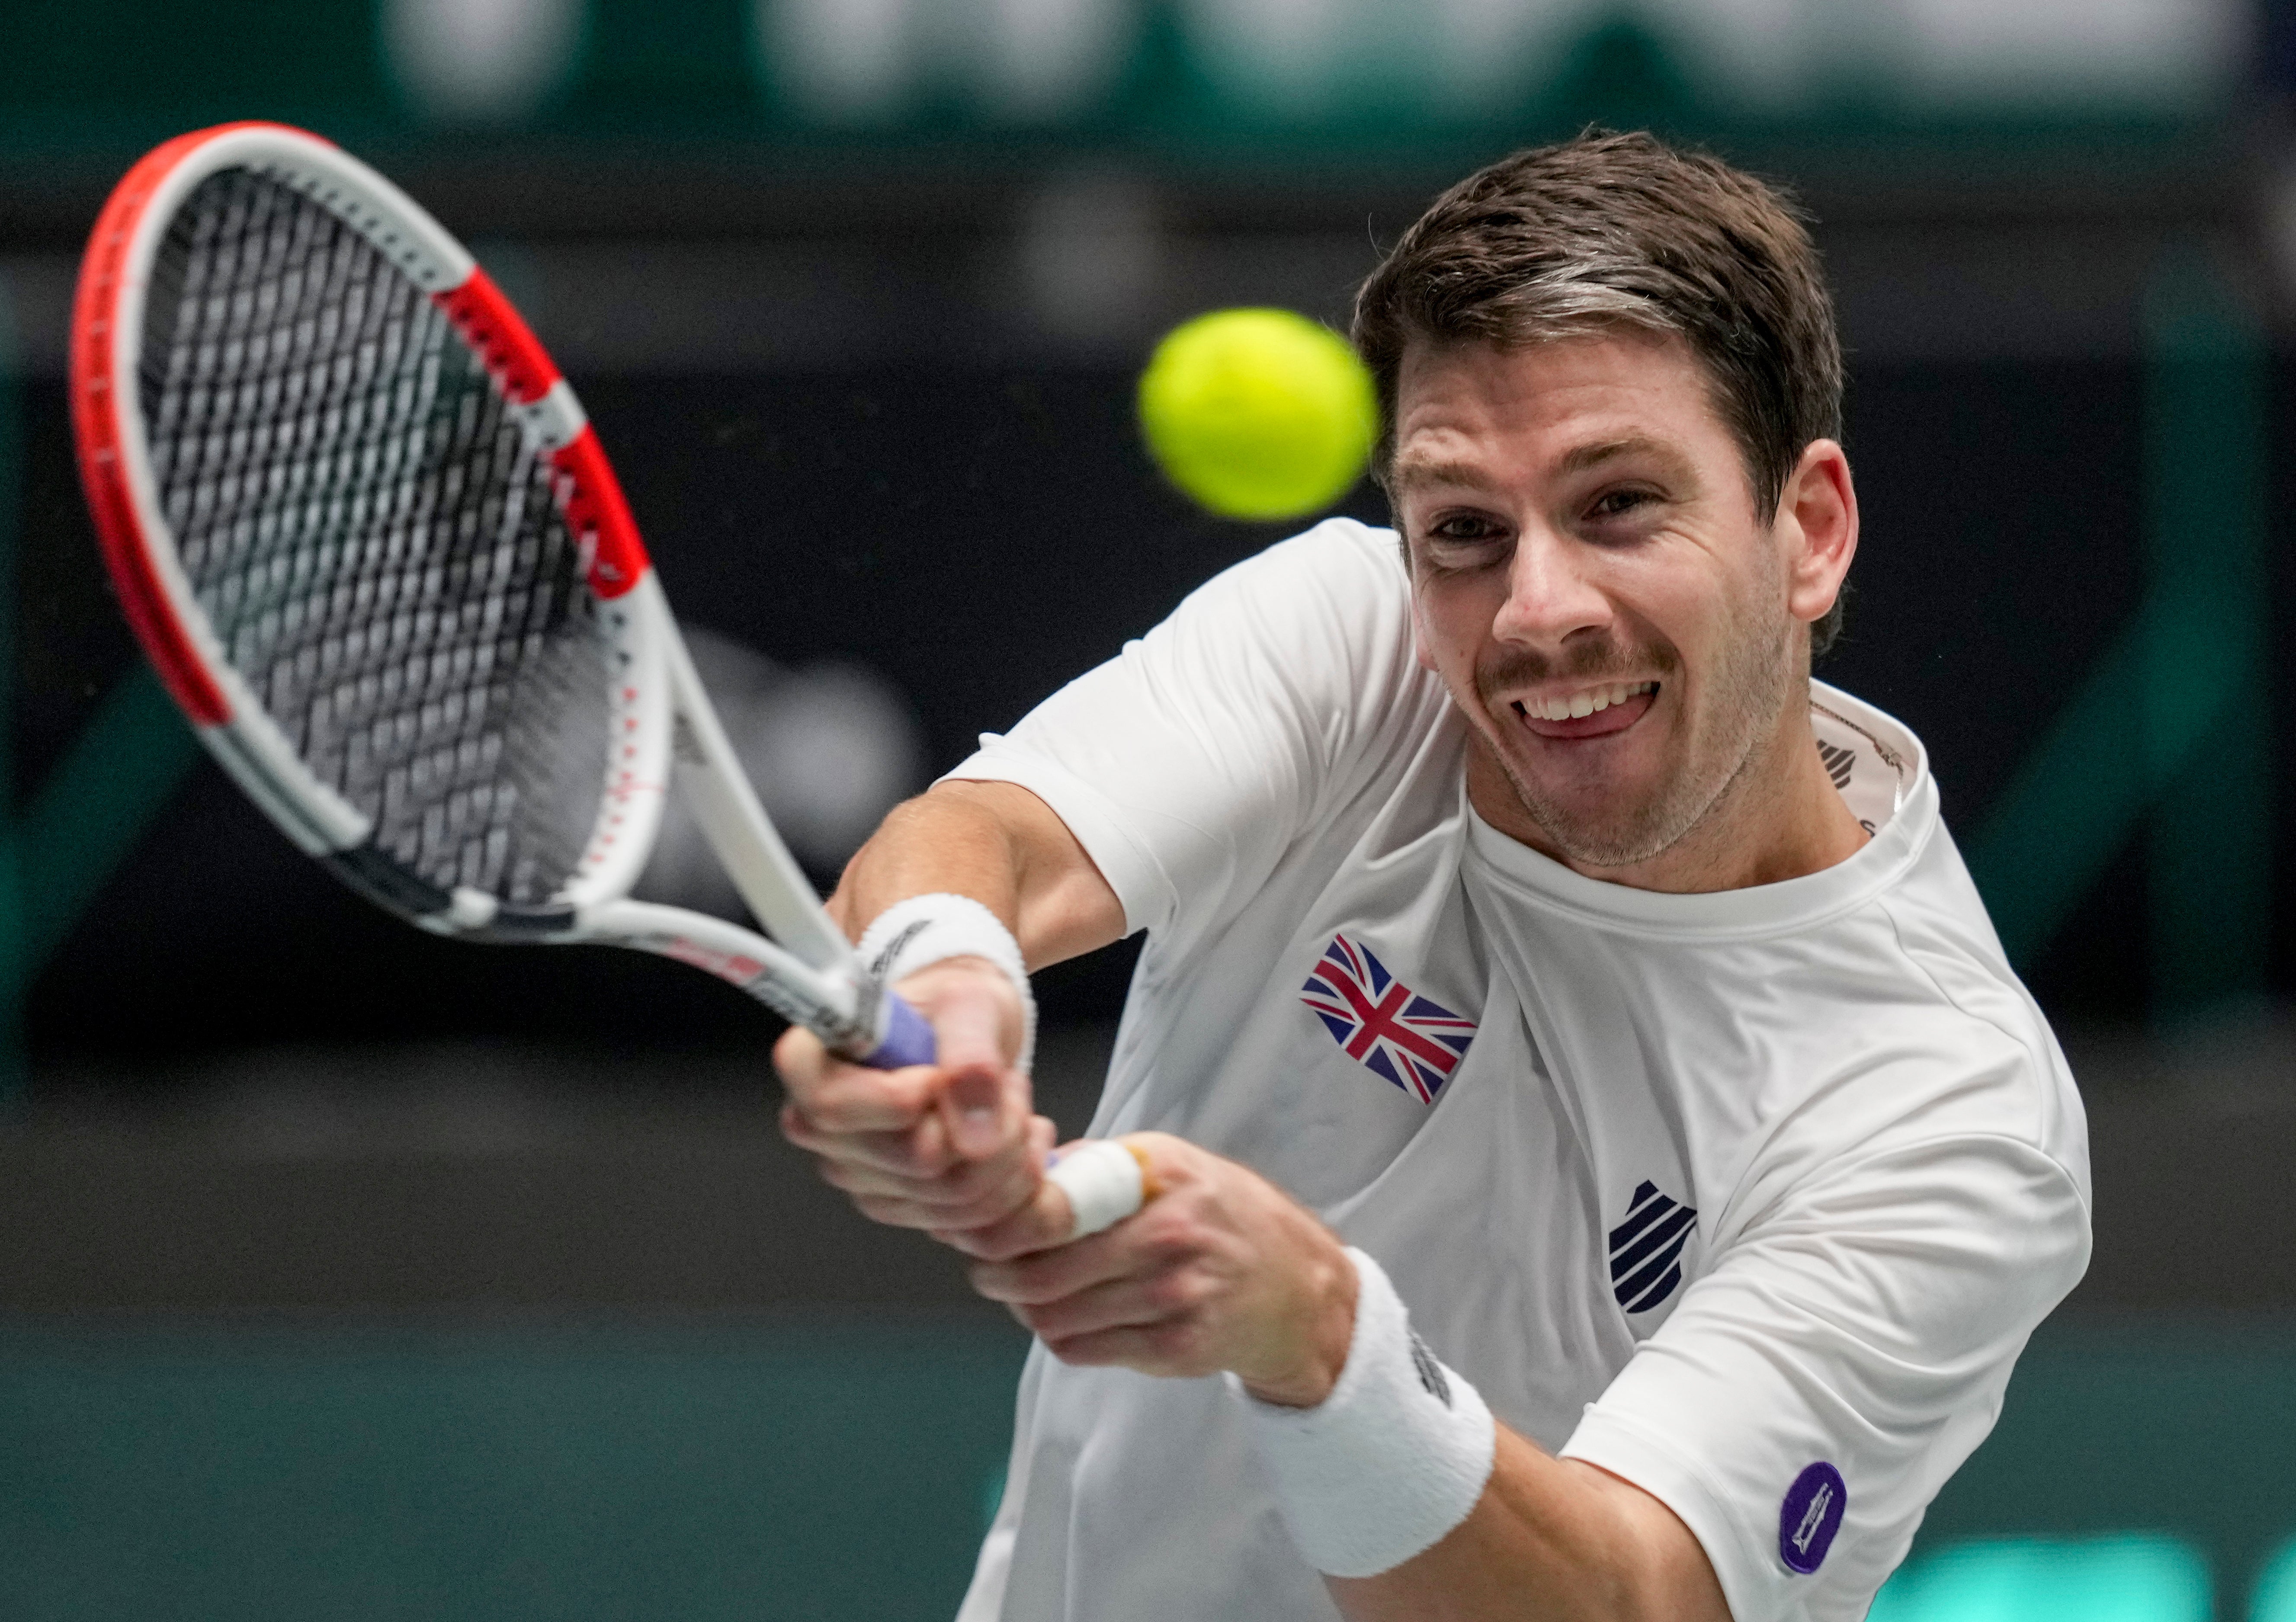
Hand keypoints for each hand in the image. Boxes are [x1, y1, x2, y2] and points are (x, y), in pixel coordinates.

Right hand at [775, 957, 1045, 1234]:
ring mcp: (865, 1179)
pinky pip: (977, 1226)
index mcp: (813, 1068)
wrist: (969, 1031)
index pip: (831, 1108)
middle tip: (1006, 1082)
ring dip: (1011, 1153)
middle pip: (916, 1165)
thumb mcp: (969, 1003)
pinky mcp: (907, 1208)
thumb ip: (969, 1055)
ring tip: (1012, 1104)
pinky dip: (1017, 1188)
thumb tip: (973, 1135)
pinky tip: (1019, 1142)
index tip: (937, 1074)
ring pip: (956, 1202)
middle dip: (988, 1126)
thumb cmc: (953, 1008)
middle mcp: (827, 1133)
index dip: (898, 1100)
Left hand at [963, 1134, 1358, 1407]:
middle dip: (1000, 1276)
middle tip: (989, 1273)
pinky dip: (1062, 1338)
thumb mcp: (1173, 1164)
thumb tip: (1021, 1172)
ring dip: (1029, 1310)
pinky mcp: (1177, 1349)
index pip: (1054, 1206)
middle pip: (1043, 1271)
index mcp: (1162, 1176)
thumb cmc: (1224, 1217)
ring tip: (1029, 1297)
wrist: (1299, 1290)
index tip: (981, 1229)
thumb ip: (1099, 1164)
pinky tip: (1070, 1321)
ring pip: (1056, 1316)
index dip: (1002, 1224)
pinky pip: (1083, 1350)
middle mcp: (1171, 1234)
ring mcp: (1176, 1297)